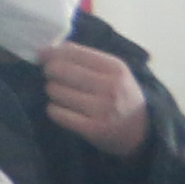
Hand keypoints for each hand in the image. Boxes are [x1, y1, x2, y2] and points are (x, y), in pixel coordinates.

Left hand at [40, 42, 149, 159]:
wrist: (141, 132)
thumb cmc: (120, 96)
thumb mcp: (112, 72)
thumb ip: (83, 58)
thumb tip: (43, 51)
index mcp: (115, 68)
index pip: (71, 51)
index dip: (51, 53)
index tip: (45, 57)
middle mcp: (110, 87)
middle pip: (58, 69)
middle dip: (50, 72)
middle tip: (56, 78)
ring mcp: (102, 109)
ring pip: (55, 91)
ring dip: (54, 93)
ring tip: (65, 97)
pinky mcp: (93, 129)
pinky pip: (56, 112)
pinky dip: (55, 110)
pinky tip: (66, 111)